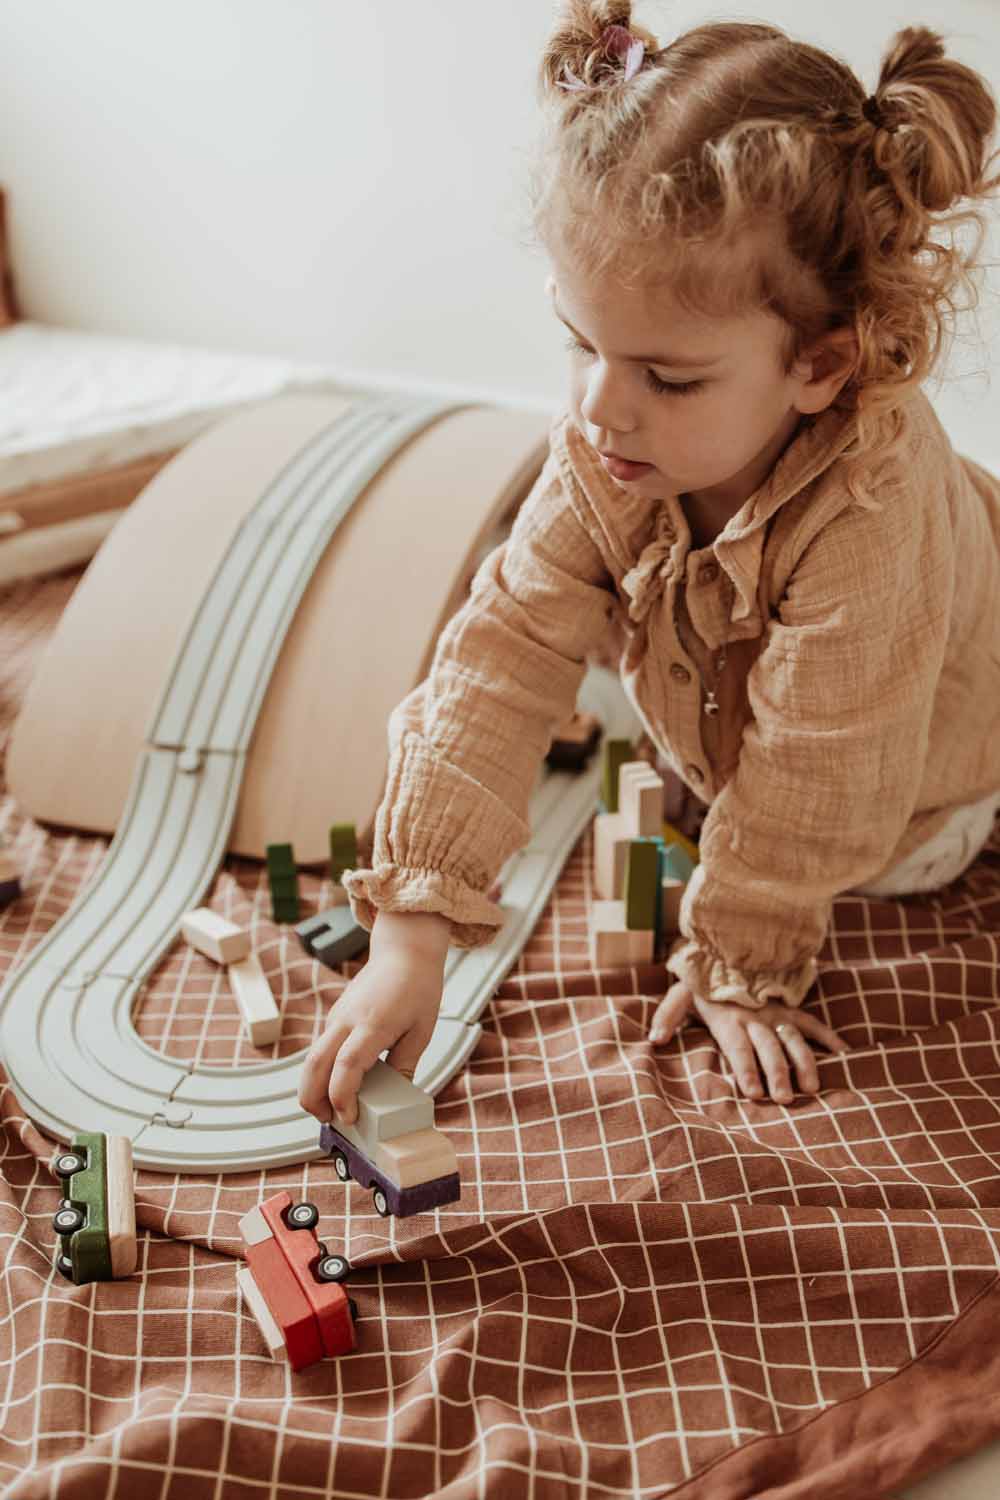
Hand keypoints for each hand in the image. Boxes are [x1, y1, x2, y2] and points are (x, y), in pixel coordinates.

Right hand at [297, 914, 447, 1127]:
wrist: (404, 951)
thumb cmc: (418, 987)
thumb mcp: (421, 1031)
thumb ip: (405, 1065)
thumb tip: (396, 1098)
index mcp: (373, 1024)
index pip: (346, 1066)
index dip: (342, 1096)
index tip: (348, 1117)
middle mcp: (347, 1020)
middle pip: (314, 1065)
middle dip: (313, 1099)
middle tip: (330, 1121)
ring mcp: (337, 1017)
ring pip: (311, 1058)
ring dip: (314, 1087)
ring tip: (333, 1109)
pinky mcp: (335, 1017)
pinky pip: (320, 1049)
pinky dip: (321, 1072)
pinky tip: (338, 1085)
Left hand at [650, 980, 847, 1101]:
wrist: (728, 948)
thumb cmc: (703, 981)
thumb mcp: (680, 994)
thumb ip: (668, 1016)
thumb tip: (654, 1039)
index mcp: (728, 1020)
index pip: (738, 1048)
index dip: (746, 1069)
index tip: (754, 1092)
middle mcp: (755, 1019)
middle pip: (768, 1049)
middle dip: (776, 1073)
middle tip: (784, 1099)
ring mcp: (776, 1015)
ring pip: (793, 1040)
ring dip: (803, 1063)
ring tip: (811, 1088)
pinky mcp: (790, 1010)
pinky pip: (811, 1023)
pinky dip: (828, 1038)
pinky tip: (843, 1055)